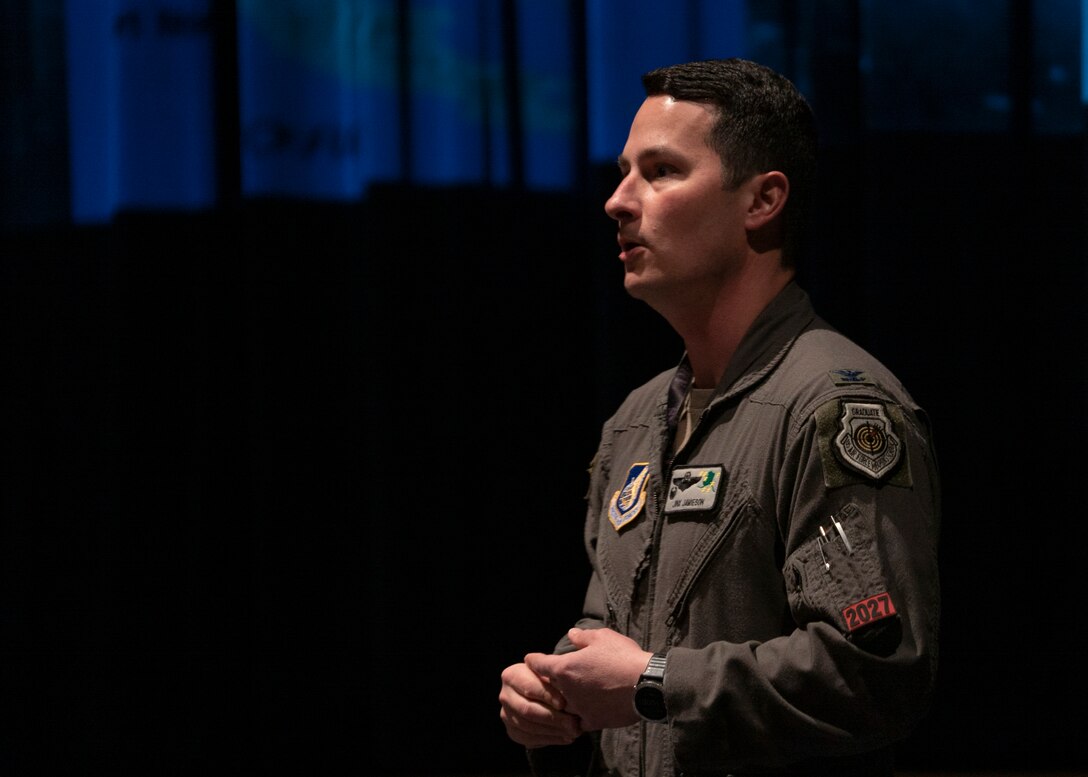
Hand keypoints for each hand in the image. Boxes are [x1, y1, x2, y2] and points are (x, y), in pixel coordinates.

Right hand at [498, 661, 581, 747]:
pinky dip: (550, 739)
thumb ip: (553, 677)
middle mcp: (505, 696)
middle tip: (573, 723)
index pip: (529, 688)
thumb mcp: (551, 673)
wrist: (544, 692)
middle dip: (552, 717)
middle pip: (527, 710)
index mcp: (511, 676)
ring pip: (528, 727)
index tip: (563, 703)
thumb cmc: (550, 678)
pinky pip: (529, 739)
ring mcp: (506, 715)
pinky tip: (565, 737)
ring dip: (553, 731)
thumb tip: (563, 692)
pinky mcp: (513, 731)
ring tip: (573, 731)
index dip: (547, 696)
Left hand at [525, 627, 651, 731]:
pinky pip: (578, 722)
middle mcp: (567, 691)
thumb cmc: (623, 657)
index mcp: (565, 668)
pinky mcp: (594, 722)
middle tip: (547, 679)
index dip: (534, 660)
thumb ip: (583, 637)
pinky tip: (578, 717)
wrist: (647, 685)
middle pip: (548, 688)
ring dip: (560, 702)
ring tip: (562, 698)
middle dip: (546, 683)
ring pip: (561, 708)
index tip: (529, 660)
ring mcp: (579, 709)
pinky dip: (576, 718)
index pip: (540, 664)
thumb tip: (571, 635)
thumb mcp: (603, 638)